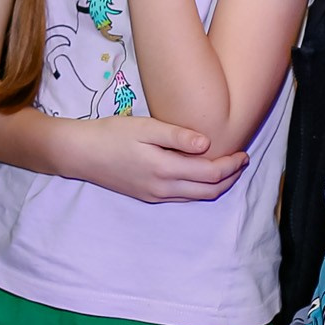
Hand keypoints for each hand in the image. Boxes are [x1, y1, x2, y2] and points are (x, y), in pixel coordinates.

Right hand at [68, 115, 245, 200]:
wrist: (80, 154)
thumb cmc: (111, 134)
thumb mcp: (144, 127)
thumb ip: (177, 136)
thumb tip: (208, 143)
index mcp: (165, 170)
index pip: (211, 174)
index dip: (231, 166)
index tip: (243, 153)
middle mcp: (163, 189)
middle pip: (209, 191)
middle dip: (230, 178)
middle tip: (241, 161)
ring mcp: (155, 196)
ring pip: (197, 198)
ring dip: (217, 186)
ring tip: (227, 168)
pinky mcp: (147, 196)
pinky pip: (182, 198)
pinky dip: (199, 189)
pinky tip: (200, 174)